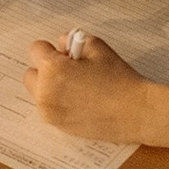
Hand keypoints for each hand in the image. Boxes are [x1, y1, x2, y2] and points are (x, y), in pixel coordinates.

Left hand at [24, 34, 168, 145]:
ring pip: (38, 93)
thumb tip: (60, 48)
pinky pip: (49, 109)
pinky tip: (81, 103)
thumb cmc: (118, 78)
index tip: (67, 55)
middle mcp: (44, 93)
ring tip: (77, 89)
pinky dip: (58, 104)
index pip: (35, 50)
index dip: (52, 49)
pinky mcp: (59, 128)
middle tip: (71, 72)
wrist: (137, 113)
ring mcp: (50, 113)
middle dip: (46, 70)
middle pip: (31, 74)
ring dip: (50, 88)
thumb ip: (71, 41)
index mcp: (51, 69)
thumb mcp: (96, 46)